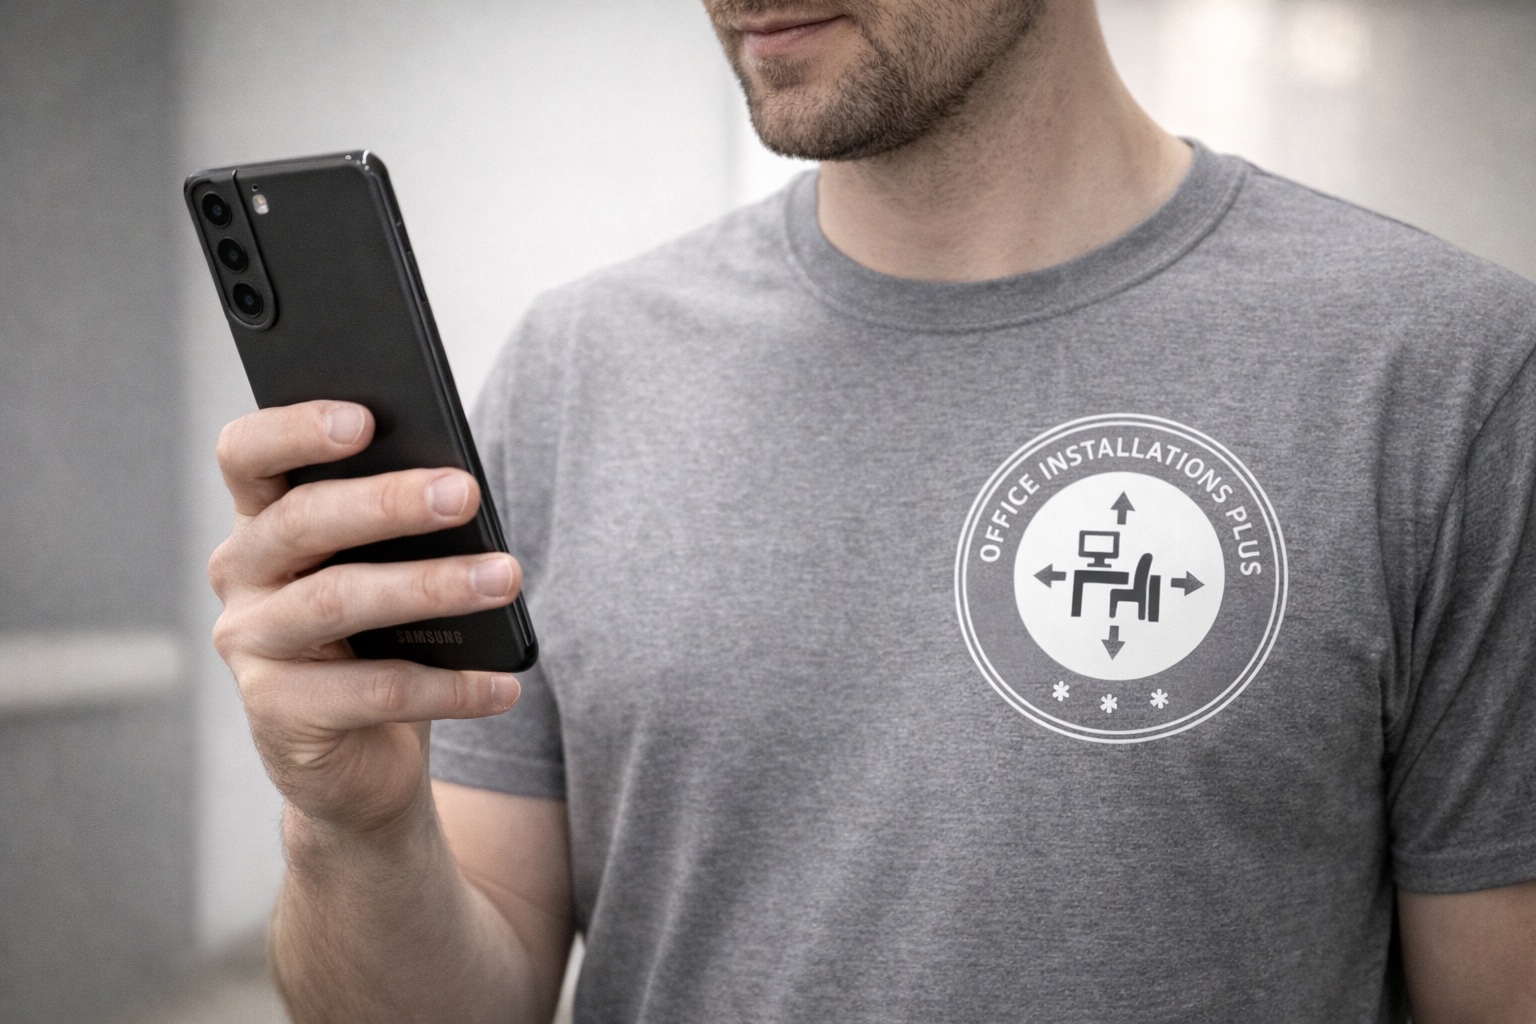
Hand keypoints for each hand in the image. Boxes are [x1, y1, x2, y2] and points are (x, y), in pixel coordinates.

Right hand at [208, 400, 521, 838]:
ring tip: (506, 578)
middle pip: (303, 521)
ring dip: (431, 586)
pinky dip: (450, 686)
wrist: (359, 758)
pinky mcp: (279, 714)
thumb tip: (460, 488)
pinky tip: (503, 684)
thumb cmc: (384, 636)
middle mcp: (241, 574)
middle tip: (465, 491)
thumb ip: (401, 525)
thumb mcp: (387, 568)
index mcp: (262, 519)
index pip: (248, 454)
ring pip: (338, 601)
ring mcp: (250, 645)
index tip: (364, 418)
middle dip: (388, 502)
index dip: (294, 429)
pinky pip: (374, 691)